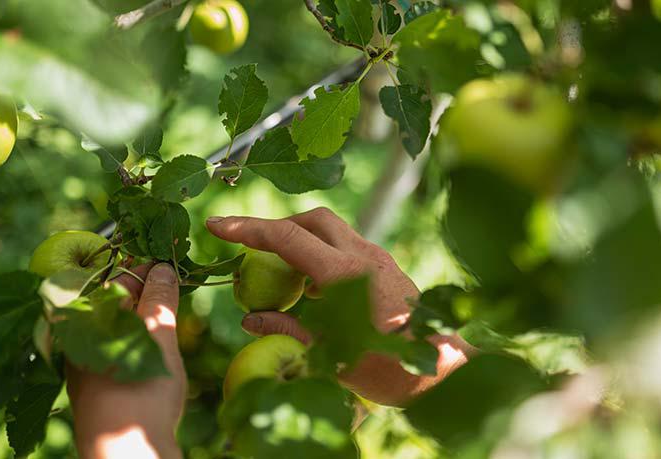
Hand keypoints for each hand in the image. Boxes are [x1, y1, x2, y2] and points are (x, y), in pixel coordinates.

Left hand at [67, 263, 185, 458]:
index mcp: (85, 321)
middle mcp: (79, 340)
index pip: (117, 278)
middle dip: (146, 291)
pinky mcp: (97, 385)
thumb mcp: (157, 336)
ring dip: (144, 316)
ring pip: (117, 327)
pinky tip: (157, 347)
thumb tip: (163, 268)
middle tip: (178, 283)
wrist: (126, 454)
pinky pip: (117, 349)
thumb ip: (159, 299)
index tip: (172, 261)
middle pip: (115, 303)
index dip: (145, 268)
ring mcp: (87, 364)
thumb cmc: (141, 391)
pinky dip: (138, 340)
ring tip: (173, 312)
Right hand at [206, 207, 474, 405]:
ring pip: (331, 229)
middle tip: (251, 249)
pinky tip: (313, 287)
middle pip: (311, 219)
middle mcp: (362, 256)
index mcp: (343, 274)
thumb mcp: (330, 357)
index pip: (286, 237)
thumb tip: (250, 319)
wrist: (443, 368)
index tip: (217, 225)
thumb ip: (288, 331)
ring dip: (301, 239)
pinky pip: (346, 245)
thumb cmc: (389, 369)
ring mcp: (377, 257)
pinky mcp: (386, 265)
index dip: (247, 228)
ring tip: (281, 272)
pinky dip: (321, 254)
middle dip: (277, 227)